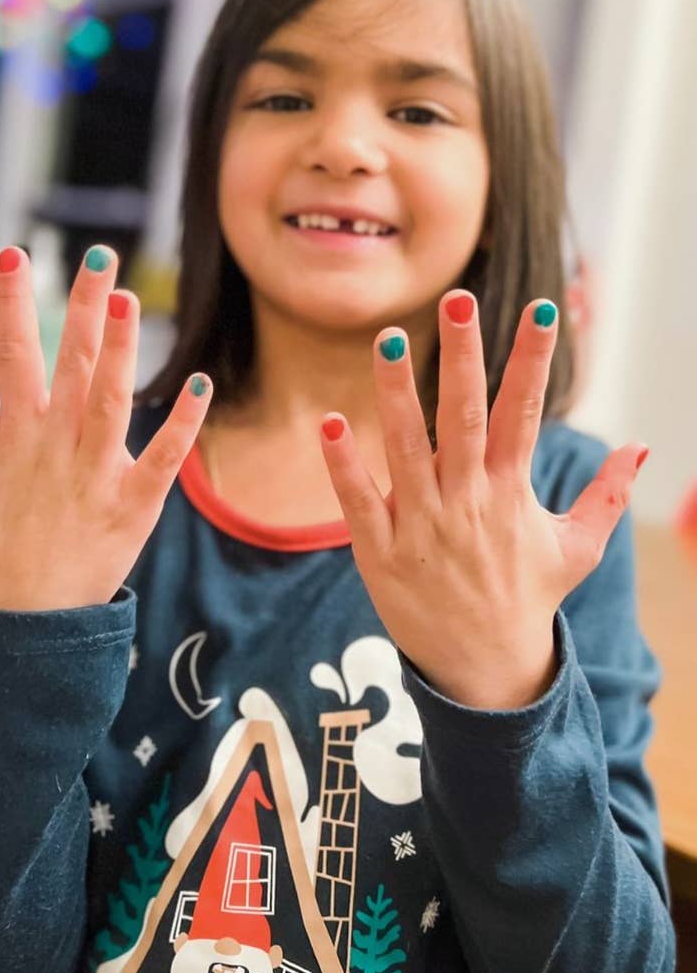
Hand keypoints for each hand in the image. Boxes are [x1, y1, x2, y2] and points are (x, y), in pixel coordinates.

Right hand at [0, 245, 212, 611]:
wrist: (24, 626)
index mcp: (18, 438)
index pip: (14, 356)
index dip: (14, 304)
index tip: (14, 256)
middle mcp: (58, 447)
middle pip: (72, 363)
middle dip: (83, 305)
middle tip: (100, 254)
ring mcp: (97, 474)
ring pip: (111, 399)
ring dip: (120, 348)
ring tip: (127, 297)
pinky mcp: (134, 506)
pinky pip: (163, 458)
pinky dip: (185, 423)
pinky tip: (202, 383)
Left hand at [320, 291, 647, 710]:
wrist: (484, 672)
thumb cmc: (528, 598)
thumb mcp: (576, 549)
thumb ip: (606, 495)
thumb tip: (641, 448)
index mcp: (512, 492)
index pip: (524, 412)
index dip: (532, 360)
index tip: (542, 309)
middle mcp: (467, 501)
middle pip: (464, 417)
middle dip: (462, 358)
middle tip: (456, 301)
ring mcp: (422, 525)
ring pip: (406, 448)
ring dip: (396, 394)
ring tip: (388, 340)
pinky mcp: (381, 551)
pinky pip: (359, 501)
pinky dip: (344, 465)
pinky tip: (331, 423)